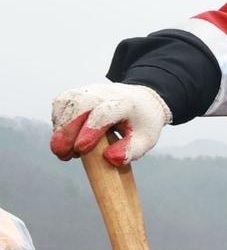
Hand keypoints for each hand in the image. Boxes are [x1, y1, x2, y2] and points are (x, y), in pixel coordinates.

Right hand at [51, 82, 172, 165]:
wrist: (142, 101)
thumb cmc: (141, 123)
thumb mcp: (145, 140)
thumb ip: (131, 150)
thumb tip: (111, 159)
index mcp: (126, 103)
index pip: (103, 114)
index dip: (90, 131)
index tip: (81, 149)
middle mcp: (105, 93)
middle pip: (80, 105)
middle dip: (67, 130)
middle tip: (62, 154)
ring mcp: (90, 90)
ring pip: (66, 102)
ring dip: (60, 127)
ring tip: (63, 151)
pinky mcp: (78, 93)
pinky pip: (62, 103)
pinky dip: (58, 121)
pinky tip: (64, 138)